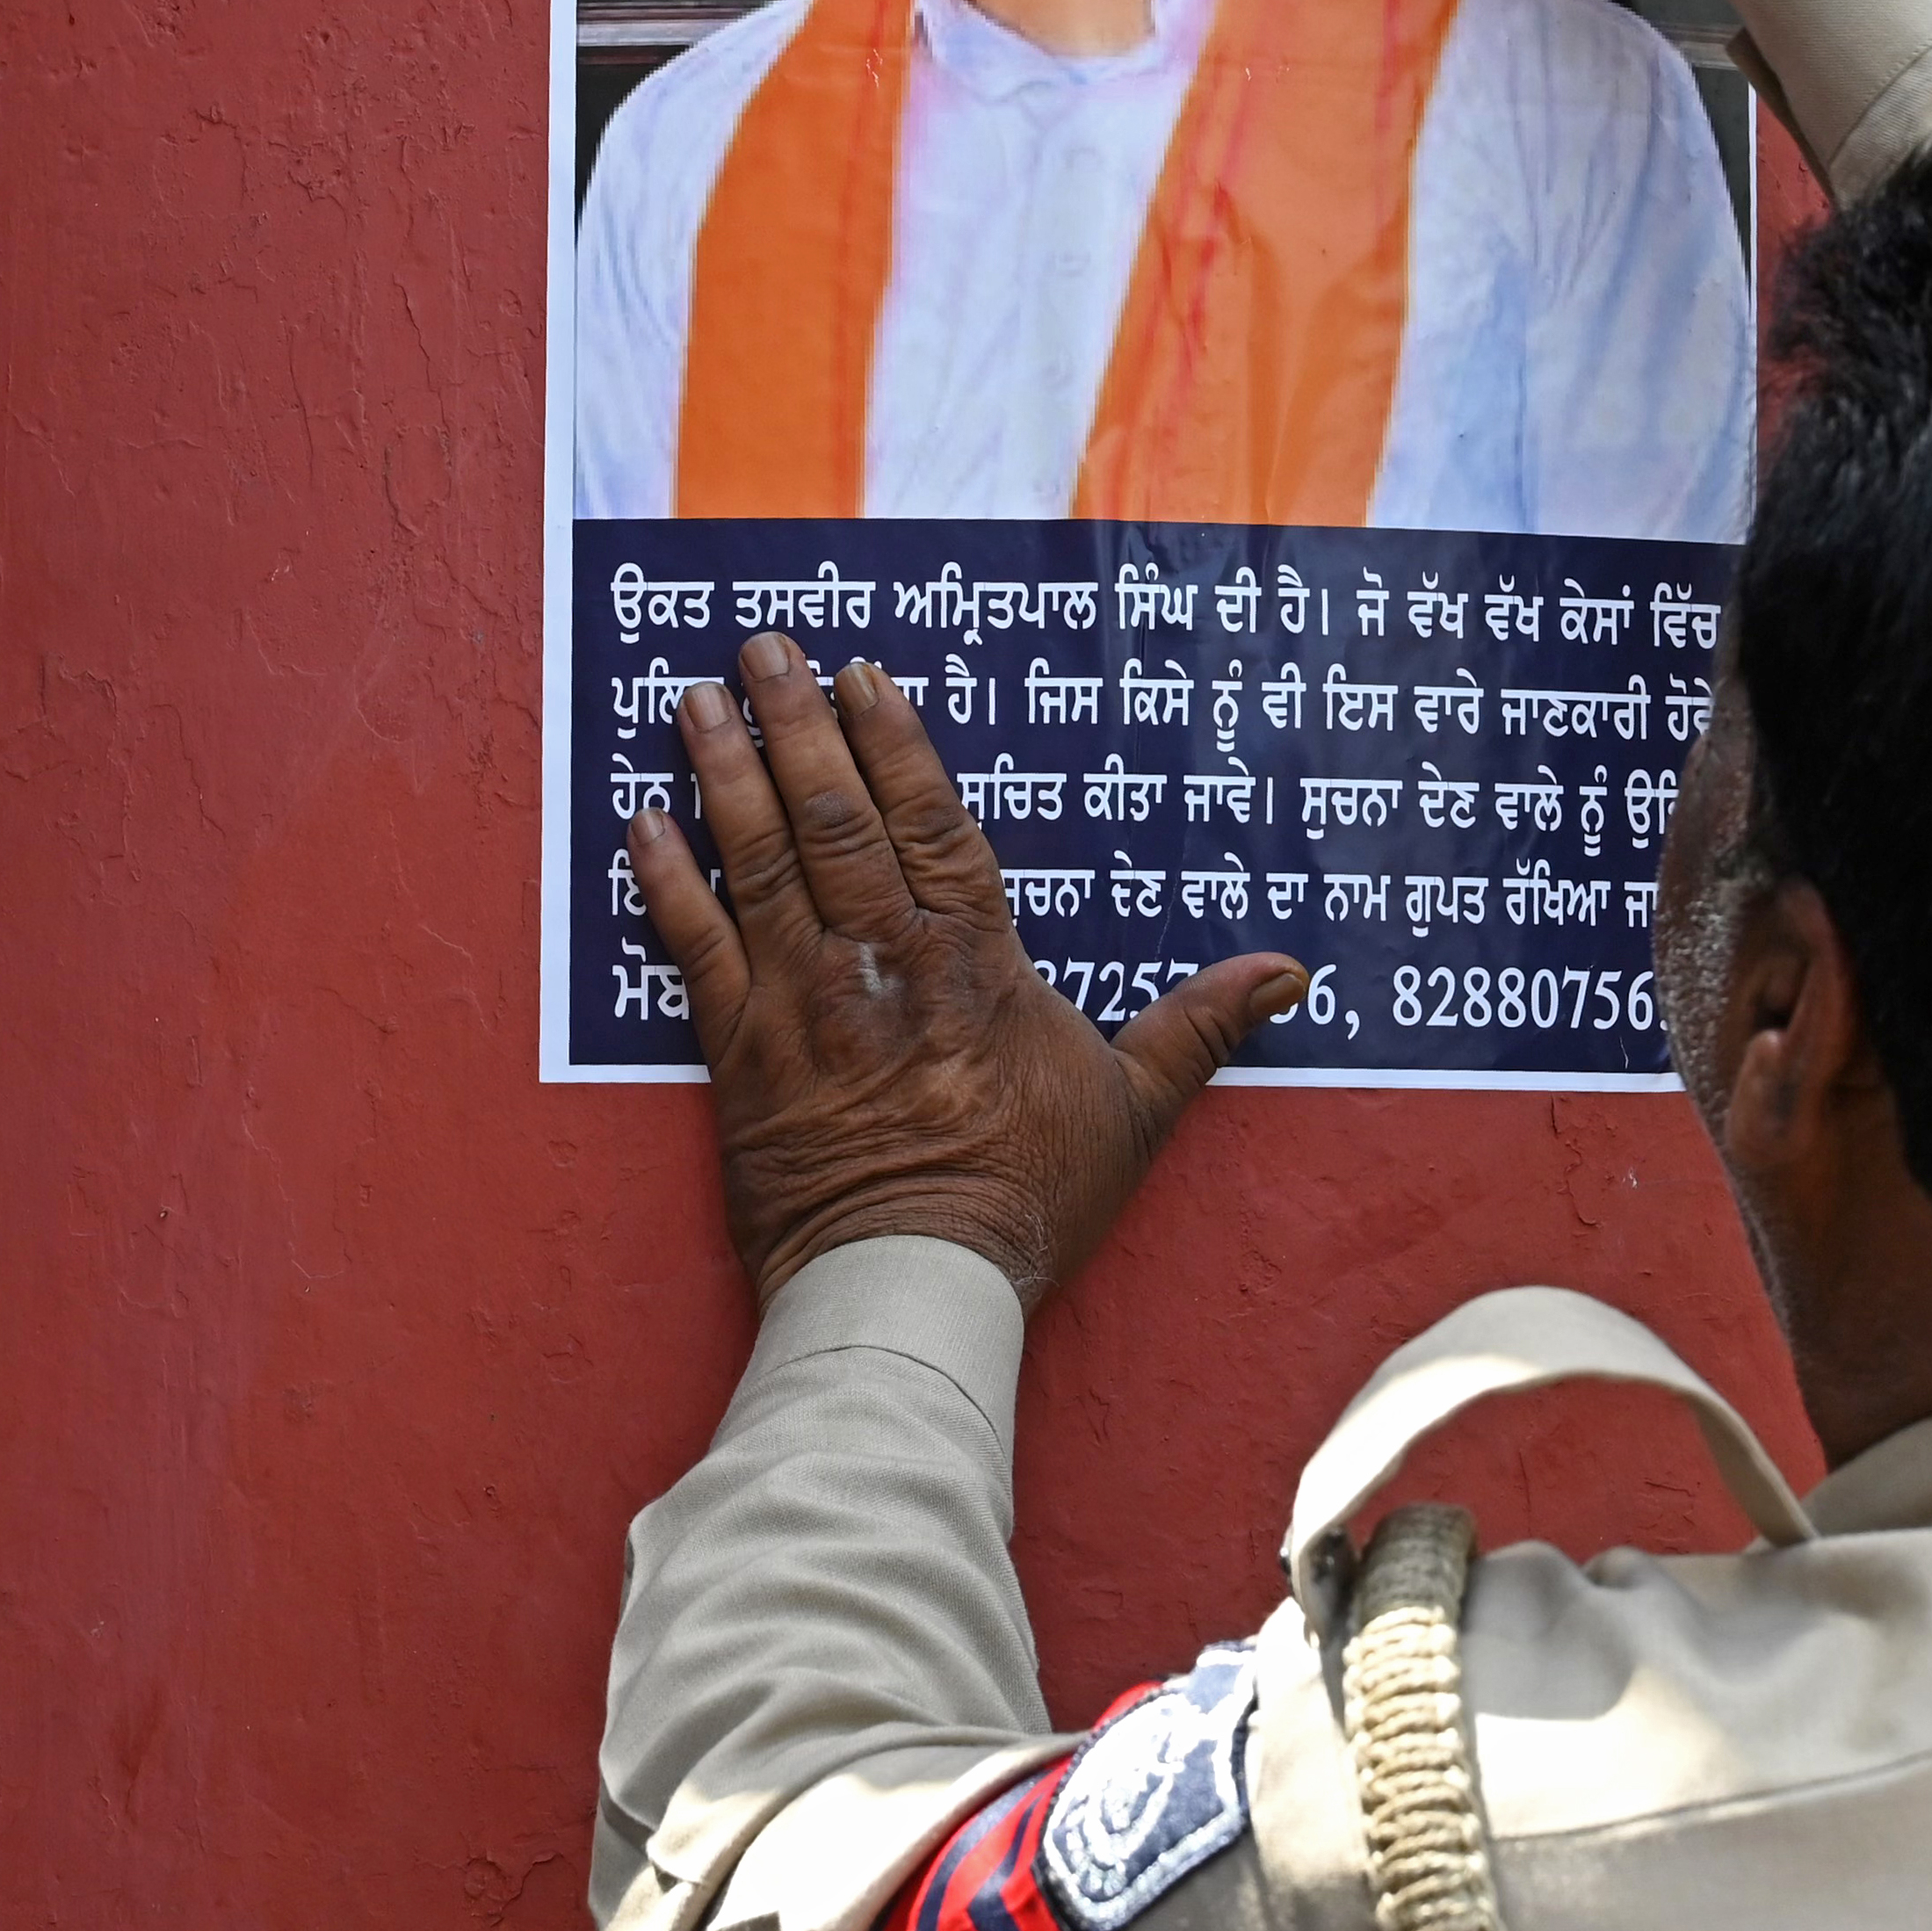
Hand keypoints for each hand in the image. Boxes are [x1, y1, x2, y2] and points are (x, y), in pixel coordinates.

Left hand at [628, 632, 1306, 1306]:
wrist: (916, 1281)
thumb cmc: (1026, 1197)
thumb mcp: (1133, 1107)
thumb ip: (1199, 1024)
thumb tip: (1289, 974)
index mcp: (972, 958)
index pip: (928, 818)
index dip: (893, 739)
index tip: (862, 674)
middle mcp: (880, 957)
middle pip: (832, 813)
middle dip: (794, 721)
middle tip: (762, 648)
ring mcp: (801, 999)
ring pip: (757, 859)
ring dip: (723, 772)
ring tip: (693, 700)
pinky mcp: (738, 1052)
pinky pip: (692, 947)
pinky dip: (666, 880)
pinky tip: (642, 820)